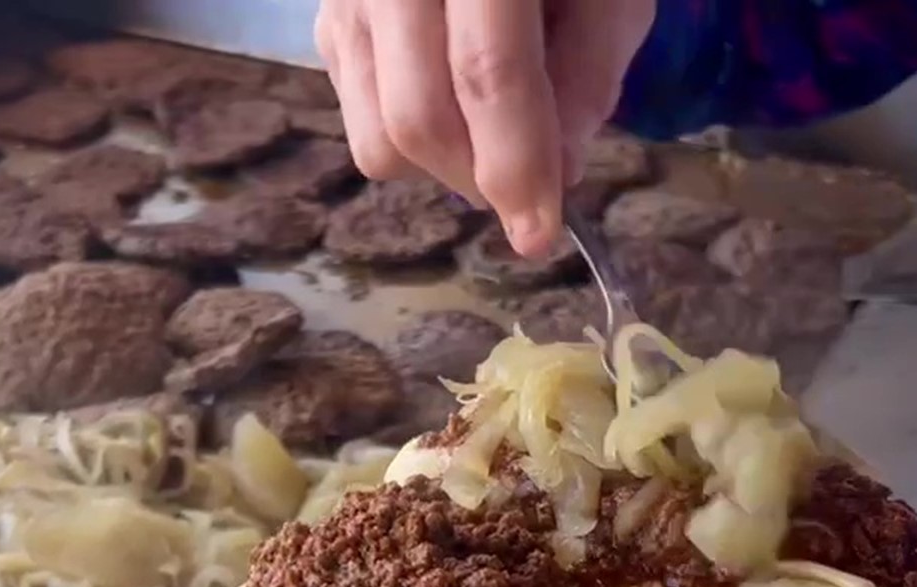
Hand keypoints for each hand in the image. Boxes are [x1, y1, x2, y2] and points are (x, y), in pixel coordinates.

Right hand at [314, 0, 655, 255]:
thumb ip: (591, 72)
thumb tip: (559, 170)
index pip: (487, 74)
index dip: (517, 164)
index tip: (541, 235)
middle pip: (416, 116)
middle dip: (477, 180)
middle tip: (525, 190)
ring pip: (374, 132)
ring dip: (441, 169)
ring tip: (491, 143)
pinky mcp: (325, 11)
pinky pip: (355, 110)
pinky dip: (407, 135)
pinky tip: (449, 102)